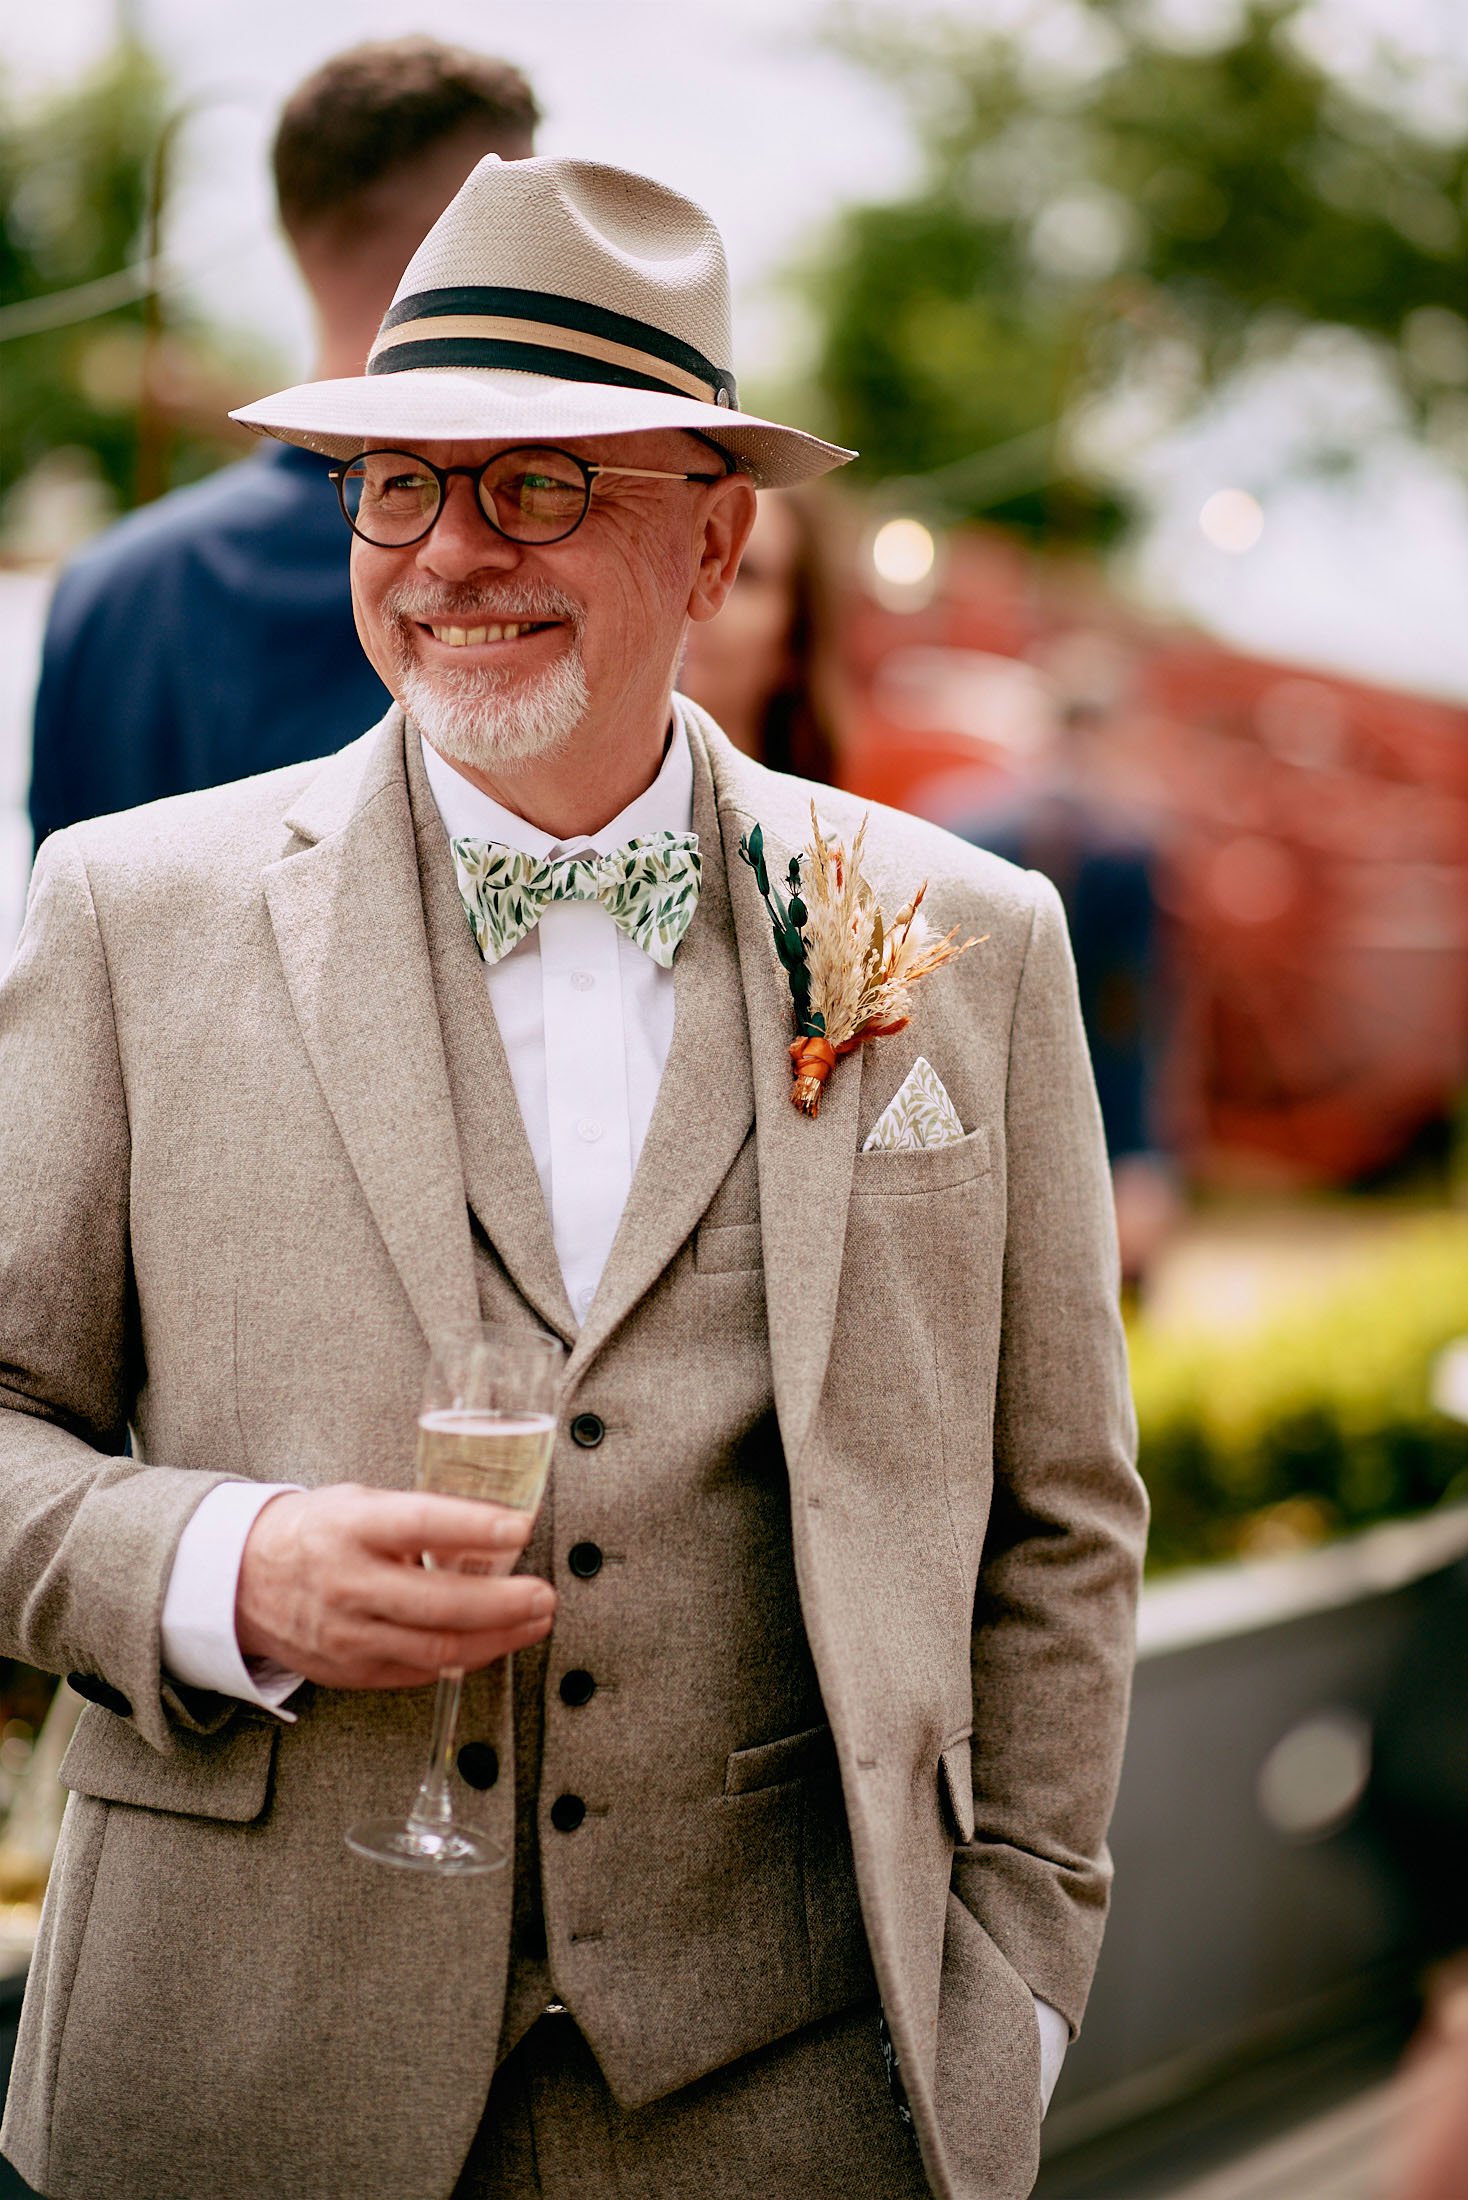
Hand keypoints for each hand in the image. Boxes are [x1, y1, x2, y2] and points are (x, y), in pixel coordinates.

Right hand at [235, 1484, 554, 1689]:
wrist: (241, 1582)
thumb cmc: (316, 1533)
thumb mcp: (360, 1503)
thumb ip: (419, 1515)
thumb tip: (494, 1523)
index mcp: (350, 1528)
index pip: (420, 1525)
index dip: (474, 1526)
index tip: (521, 1526)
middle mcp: (348, 1585)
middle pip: (438, 1603)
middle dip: (504, 1603)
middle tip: (544, 1594)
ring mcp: (348, 1636)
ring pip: (437, 1649)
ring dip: (498, 1638)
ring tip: (535, 1621)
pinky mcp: (351, 1672)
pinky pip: (420, 1672)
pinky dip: (464, 1658)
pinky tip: (494, 1642)